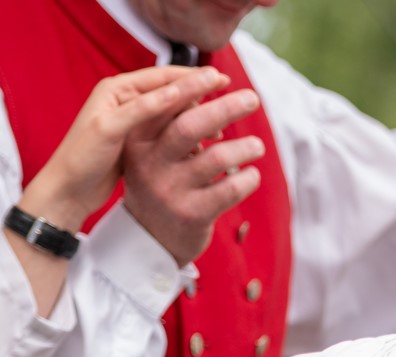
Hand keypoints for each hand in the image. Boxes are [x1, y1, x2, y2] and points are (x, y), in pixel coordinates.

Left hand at [17, 66, 222, 230]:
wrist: (68, 192)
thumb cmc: (81, 159)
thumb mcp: (112, 129)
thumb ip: (144, 108)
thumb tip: (178, 91)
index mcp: (115, 90)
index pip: (162, 77)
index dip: (193, 78)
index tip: (220, 79)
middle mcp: (124, 102)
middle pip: (170, 92)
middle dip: (199, 96)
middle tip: (228, 99)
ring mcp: (131, 122)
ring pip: (172, 113)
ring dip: (195, 118)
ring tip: (219, 129)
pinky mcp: (137, 142)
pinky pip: (168, 132)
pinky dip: (186, 136)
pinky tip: (202, 146)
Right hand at [122, 84, 266, 265]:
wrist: (149, 238)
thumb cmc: (161, 183)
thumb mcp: (154, 152)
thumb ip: (174, 123)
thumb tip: (216, 91)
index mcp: (138, 141)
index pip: (167, 104)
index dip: (195, 87)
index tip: (220, 78)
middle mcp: (151, 163)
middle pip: (191, 125)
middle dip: (226, 107)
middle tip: (252, 99)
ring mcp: (170, 190)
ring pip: (217, 157)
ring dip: (245, 147)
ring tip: (257, 146)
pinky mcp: (192, 214)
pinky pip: (230, 189)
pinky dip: (248, 179)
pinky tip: (253, 175)